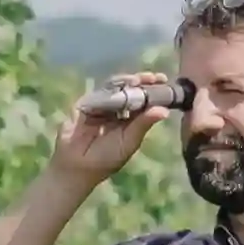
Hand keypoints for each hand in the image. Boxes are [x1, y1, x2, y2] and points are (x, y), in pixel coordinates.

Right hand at [49, 90, 166, 184]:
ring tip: (139, 81)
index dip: (153, 90)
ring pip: (115, 87)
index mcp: (128, 119)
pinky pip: (99, 92)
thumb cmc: (106, 159)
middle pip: (130, 89)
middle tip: (155, 78)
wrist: (78, 167)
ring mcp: (100, 104)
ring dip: (127, 81)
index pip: (143, 100)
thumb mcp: (129, 142)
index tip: (164, 81)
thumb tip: (165, 111)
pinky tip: (120, 87)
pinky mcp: (85, 103)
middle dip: (142, 81)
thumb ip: (144, 124)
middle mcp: (115, 109)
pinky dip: (110, 88)